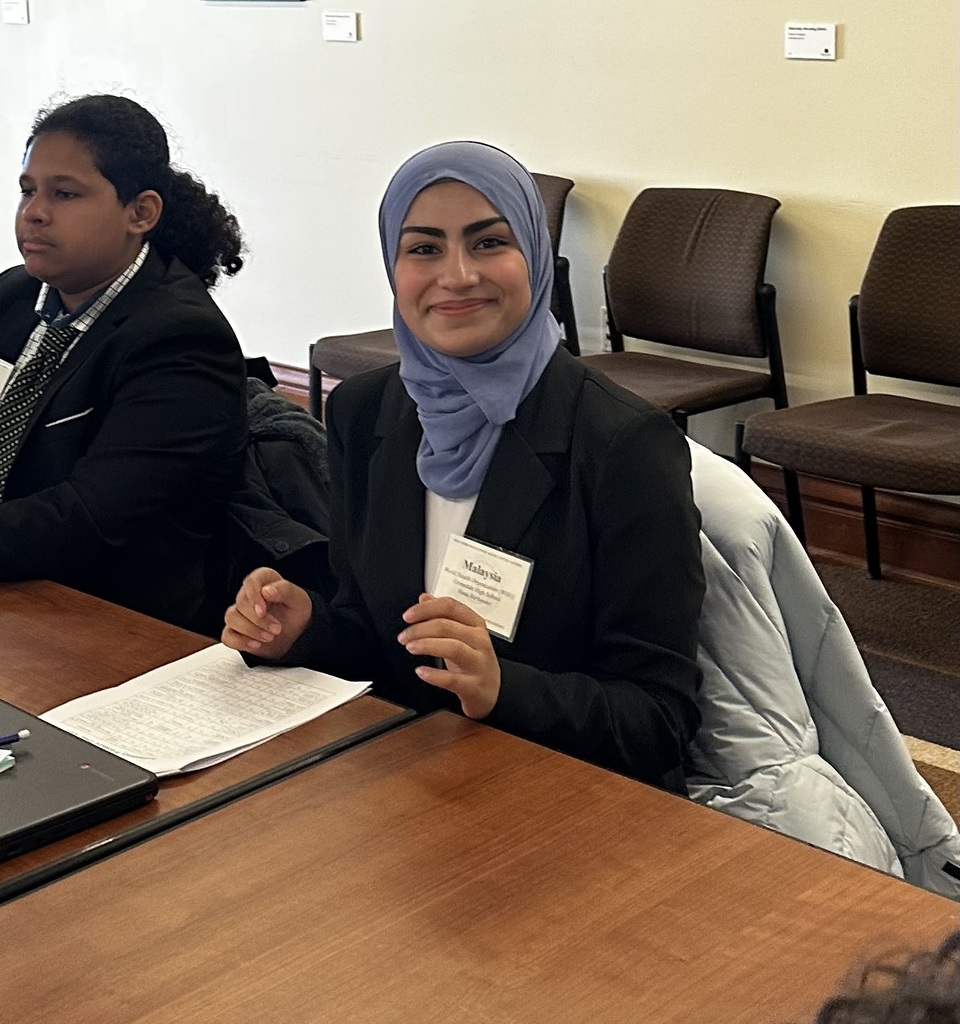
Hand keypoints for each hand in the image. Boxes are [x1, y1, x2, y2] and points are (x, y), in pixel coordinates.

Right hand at [222, 567, 312, 658]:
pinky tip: (256, 644)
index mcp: (265, 581)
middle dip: (259, 620)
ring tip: (270, 637)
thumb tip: (266, 591)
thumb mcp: (299, 600)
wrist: (295, 634)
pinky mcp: (235, 630)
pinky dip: (240, 642)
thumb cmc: (296, 612)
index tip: (263, 611)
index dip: (254, 596)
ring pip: (232, 618)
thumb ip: (285, 590)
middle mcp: (249, 594)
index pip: (251, 581)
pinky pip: (227, 636)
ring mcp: (240, 612)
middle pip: (241, 602)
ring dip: (251, 631)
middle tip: (277, 629)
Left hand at [397, 593, 500, 718]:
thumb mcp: (461, 634)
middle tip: (404, 636)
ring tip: (410, 647)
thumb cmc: (474, 661)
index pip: (450, 606)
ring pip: (452, 647)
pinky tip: (421, 672)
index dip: (426, 608)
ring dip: (427, 645)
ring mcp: (479, 663)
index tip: (408, 615)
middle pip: (447, 626)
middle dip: (420, 629)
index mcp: (475, 624)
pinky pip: (452, 679)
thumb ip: (443, 615)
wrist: (491, 691)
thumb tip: (425, 598)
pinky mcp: (474, 686)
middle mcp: (479, 641)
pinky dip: (434, 675)